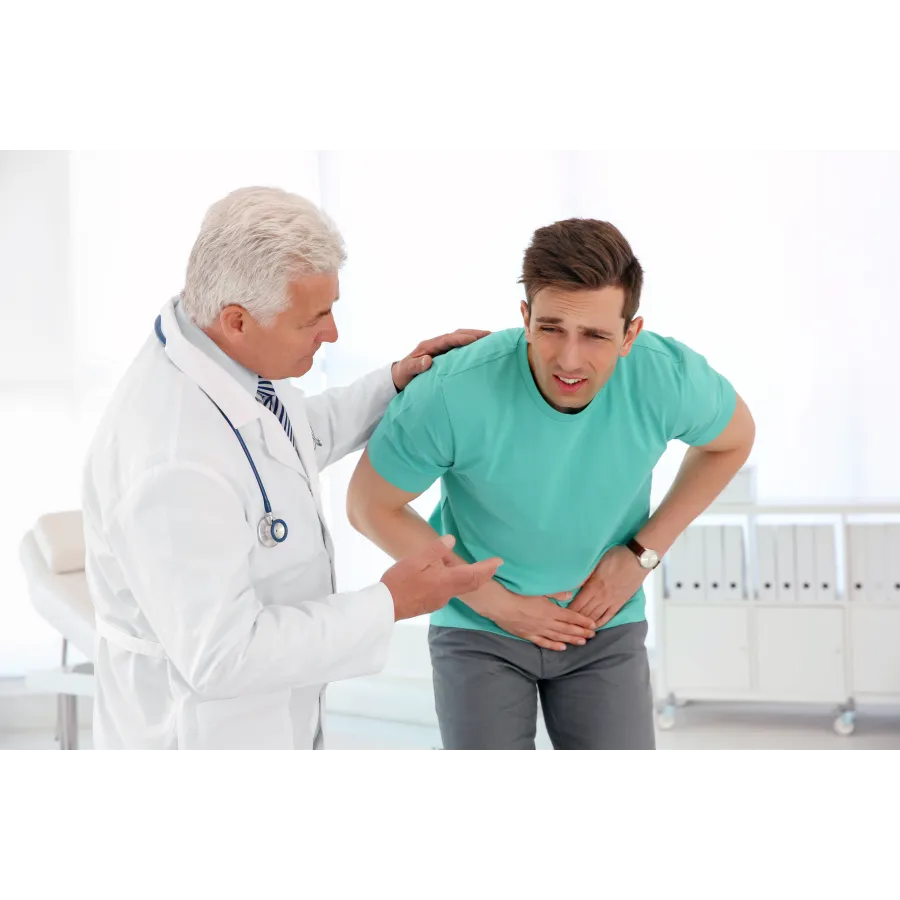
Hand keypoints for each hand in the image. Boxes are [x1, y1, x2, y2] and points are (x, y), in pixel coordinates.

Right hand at [381, 535, 501, 620]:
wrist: (385, 606)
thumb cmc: (399, 581)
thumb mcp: (416, 560)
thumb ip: (435, 550)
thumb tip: (452, 539)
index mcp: (445, 581)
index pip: (473, 574)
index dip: (488, 568)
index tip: (499, 561)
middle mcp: (446, 593)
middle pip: (472, 585)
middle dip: (485, 575)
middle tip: (494, 566)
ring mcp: (440, 600)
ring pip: (461, 589)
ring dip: (470, 579)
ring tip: (474, 568)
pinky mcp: (432, 604)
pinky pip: (450, 592)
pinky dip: (457, 583)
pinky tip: (448, 577)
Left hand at [391, 329, 490, 390]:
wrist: (399, 378)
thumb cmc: (403, 375)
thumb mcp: (406, 372)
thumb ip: (415, 366)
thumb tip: (427, 360)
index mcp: (428, 346)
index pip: (447, 339)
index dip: (461, 338)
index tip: (474, 339)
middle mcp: (437, 344)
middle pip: (458, 334)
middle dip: (474, 334)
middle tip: (492, 335)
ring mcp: (442, 349)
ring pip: (461, 339)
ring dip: (476, 337)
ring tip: (493, 339)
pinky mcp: (446, 354)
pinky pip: (461, 347)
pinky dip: (472, 345)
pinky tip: (484, 349)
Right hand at [466, 580, 596, 650]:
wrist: (501, 605)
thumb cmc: (518, 594)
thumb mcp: (539, 590)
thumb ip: (556, 593)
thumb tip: (569, 594)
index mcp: (551, 610)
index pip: (571, 617)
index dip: (583, 621)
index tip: (593, 624)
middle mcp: (547, 622)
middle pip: (567, 628)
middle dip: (581, 632)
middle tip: (592, 635)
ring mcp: (538, 630)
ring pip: (558, 637)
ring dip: (571, 639)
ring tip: (582, 642)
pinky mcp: (528, 635)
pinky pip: (544, 642)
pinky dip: (554, 645)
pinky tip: (562, 647)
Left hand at [568, 545, 646, 627]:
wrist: (637, 560)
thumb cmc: (616, 556)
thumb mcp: (596, 563)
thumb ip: (585, 575)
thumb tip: (573, 584)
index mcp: (593, 586)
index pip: (577, 603)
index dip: (569, 611)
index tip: (561, 616)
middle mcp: (601, 596)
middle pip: (585, 612)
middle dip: (575, 620)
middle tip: (567, 626)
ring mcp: (611, 601)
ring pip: (596, 616)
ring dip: (587, 624)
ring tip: (578, 630)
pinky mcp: (620, 602)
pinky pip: (609, 615)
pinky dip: (601, 622)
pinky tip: (596, 626)